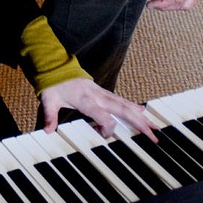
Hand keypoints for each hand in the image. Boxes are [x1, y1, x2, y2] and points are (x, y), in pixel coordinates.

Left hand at [38, 77, 156, 140]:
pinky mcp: (104, 94)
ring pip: (126, 106)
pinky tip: (143, 113)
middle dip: (139, 123)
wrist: (57, 67)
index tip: (102, 135)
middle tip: (153, 135)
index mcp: (86, 100)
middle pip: (122, 110)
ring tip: (155, 127)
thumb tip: (47, 132)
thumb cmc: (54, 84)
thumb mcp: (49, 100)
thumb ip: (50, 116)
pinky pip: (121, 102)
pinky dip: (133, 108)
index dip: (107, 128)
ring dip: (141, 117)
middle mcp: (98, 96)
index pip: (103, 116)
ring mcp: (103, 94)